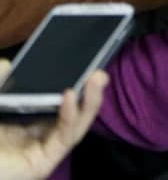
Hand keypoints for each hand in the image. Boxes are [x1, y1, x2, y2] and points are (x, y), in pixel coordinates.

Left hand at [0, 61, 106, 179]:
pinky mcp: (45, 162)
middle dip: (90, 91)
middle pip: (74, 112)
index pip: (56, 101)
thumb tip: (7, 63)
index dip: (73, 83)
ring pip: (77, 124)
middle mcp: (40, 135)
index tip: (85, 64)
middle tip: (100, 71)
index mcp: (27, 122)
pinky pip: (64, 137)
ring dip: (91, 101)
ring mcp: (44, 150)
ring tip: (97, 78)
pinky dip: (71, 115)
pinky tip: (71, 96)